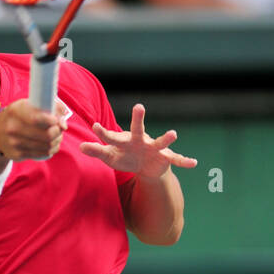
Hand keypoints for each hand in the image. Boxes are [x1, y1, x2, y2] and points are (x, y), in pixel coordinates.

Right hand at [0, 98, 67, 161]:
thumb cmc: (19, 116)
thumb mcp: (28, 105)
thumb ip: (49, 107)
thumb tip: (64, 124)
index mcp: (15, 111)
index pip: (38, 119)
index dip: (53, 120)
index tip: (56, 120)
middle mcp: (13, 128)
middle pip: (46, 135)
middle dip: (58, 132)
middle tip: (60, 129)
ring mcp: (14, 143)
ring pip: (46, 146)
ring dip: (57, 141)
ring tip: (57, 137)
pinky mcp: (18, 155)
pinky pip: (42, 154)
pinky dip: (51, 150)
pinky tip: (52, 145)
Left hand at [79, 103, 196, 178]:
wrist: (146, 167)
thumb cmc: (126, 158)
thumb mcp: (110, 157)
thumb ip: (97, 151)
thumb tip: (80, 147)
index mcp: (125, 140)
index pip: (112, 136)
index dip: (103, 133)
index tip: (94, 127)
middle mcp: (140, 141)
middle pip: (138, 129)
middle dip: (138, 119)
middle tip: (139, 106)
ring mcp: (154, 148)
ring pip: (160, 142)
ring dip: (167, 138)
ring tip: (174, 133)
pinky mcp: (165, 158)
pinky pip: (176, 159)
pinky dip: (185, 161)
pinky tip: (194, 163)